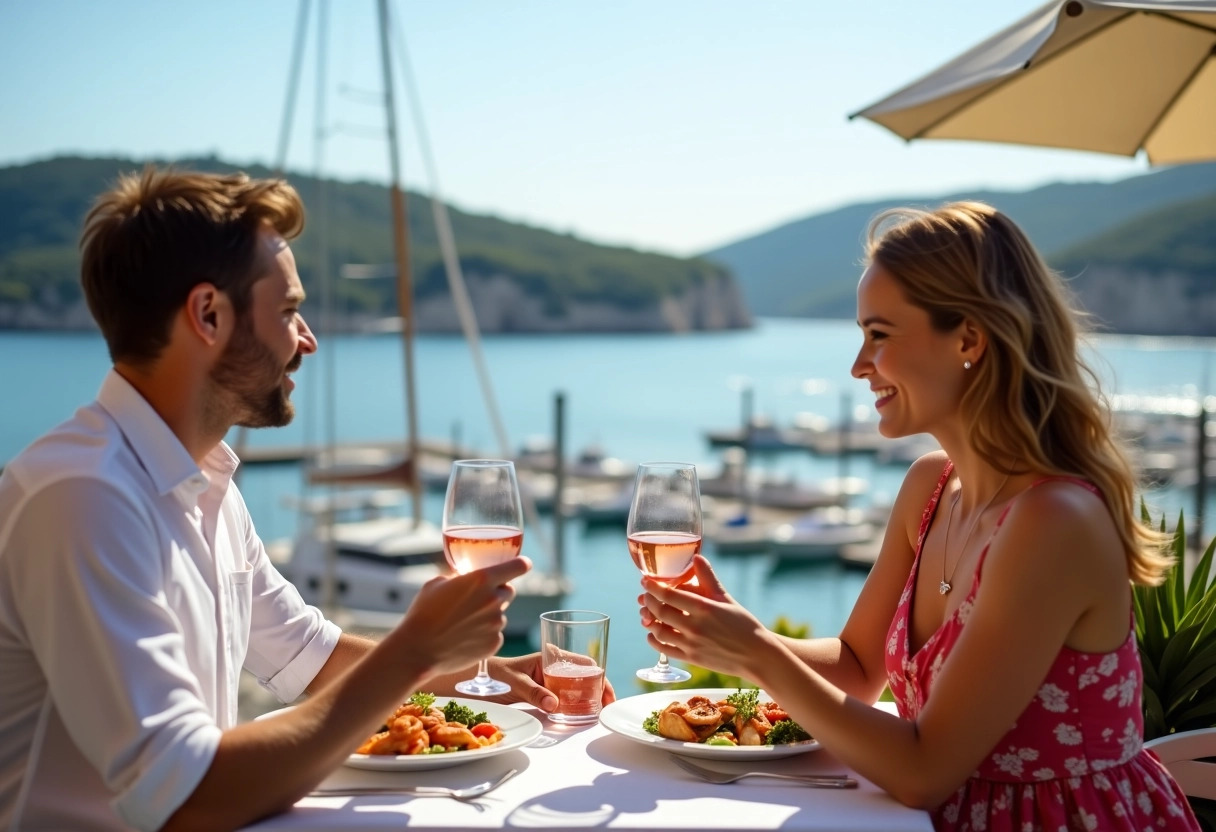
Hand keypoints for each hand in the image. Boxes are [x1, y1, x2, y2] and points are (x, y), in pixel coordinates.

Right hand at [392, 556, 530, 676]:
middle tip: (478, 599)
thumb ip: (459, 577)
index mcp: (481, 579)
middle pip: (508, 591)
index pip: (517, 566)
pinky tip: (464, 637)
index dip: (521, 563)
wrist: (417, 650)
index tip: (524, 564)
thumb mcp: (437, 584)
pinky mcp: (494, 643)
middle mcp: (493, 600)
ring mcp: (496, 623)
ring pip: (499, 614)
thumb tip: (466, 578)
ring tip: (462, 624)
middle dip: (497, 592)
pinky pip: (495, 633)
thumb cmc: (423, 613)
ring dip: (487, 615)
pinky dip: (484, 634)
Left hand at [477, 654, 617, 712]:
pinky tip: (584, 714)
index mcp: (551, 656)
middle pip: (585, 675)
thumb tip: (555, 704)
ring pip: (579, 686)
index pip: (582, 662)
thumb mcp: (515, 682)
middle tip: (608, 705)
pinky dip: (577, 704)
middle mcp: (555, 666)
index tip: (606, 691)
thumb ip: (533, 692)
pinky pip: (567, 696)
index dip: (598, 676)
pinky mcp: (547, 691)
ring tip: (601, 711)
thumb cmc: (497, 675)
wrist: (480, 680)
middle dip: (600, 688)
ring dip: (591, 697)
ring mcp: (551, 679)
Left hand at [638, 555, 769, 679]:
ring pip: (659, 631)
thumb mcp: (725, 598)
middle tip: (645, 594)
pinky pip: (665, 650)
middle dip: (649, 601)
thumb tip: (696, 556)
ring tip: (648, 612)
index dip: (653, 586)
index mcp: (704, 608)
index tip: (645, 580)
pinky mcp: (691, 659)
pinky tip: (652, 633)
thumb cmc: (743, 624)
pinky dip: (654, 641)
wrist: (756, 654)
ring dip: (649, 620)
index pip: (669, 594)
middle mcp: (695, 626)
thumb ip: (708, 577)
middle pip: (660, 612)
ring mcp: (692, 644)